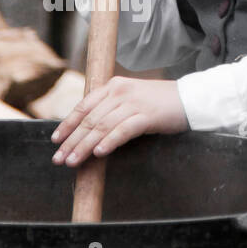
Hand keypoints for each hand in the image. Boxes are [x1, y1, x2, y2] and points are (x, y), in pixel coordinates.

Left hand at [51, 76, 188, 164]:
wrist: (190, 99)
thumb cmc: (160, 103)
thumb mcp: (131, 99)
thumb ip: (111, 109)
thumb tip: (88, 131)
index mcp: (113, 86)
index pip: (84, 106)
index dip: (67, 124)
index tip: (56, 140)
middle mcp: (120, 92)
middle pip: (89, 119)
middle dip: (72, 141)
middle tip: (59, 158)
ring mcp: (133, 103)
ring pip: (102, 126)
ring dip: (85, 146)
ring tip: (73, 161)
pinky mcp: (147, 115)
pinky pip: (123, 130)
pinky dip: (110, 142)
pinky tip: (99, 153)